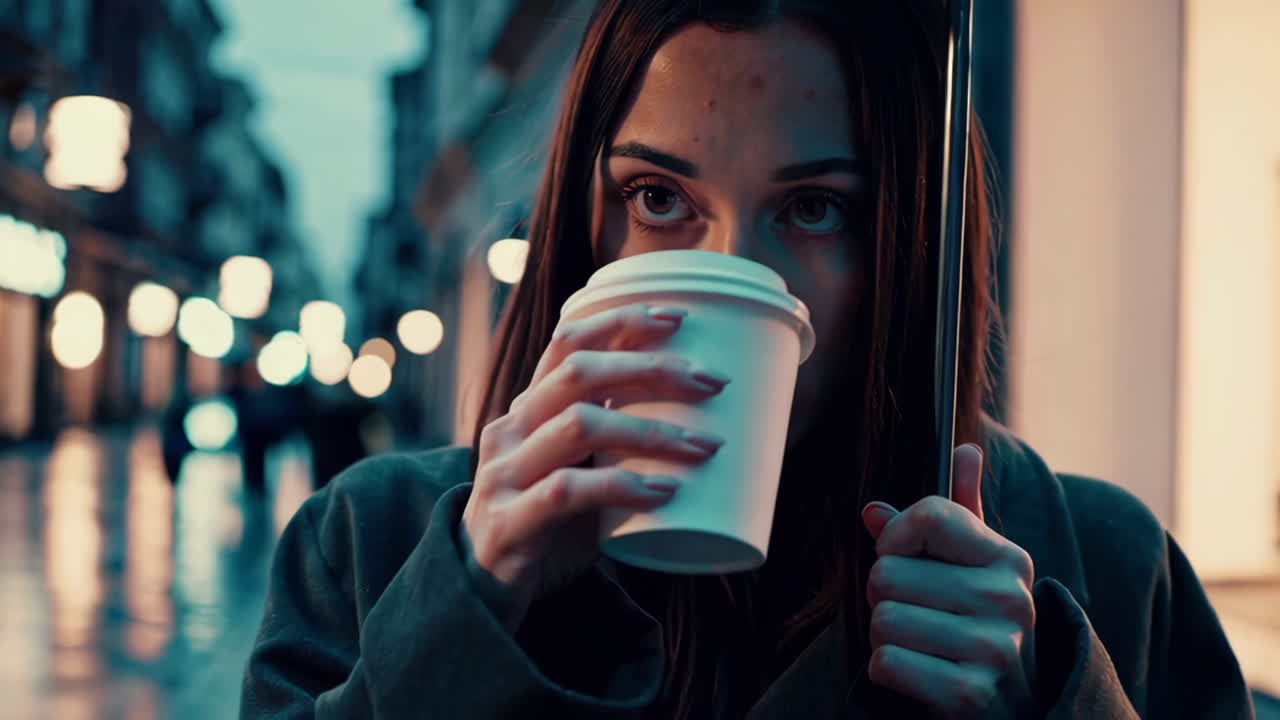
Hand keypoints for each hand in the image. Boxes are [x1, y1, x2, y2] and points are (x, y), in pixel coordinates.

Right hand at [461, 303, 729, 628]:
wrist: (478, 595)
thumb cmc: (544, 528)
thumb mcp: (579, 472)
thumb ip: (616, 447)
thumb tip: (703, 424)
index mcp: (528, 409)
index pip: (568, 342)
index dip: (620, 322)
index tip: (677, 317)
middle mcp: (510, 430)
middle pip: (578, 372)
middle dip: (649, 367)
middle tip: (710, 382)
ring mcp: (503, 473)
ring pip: (577, 425)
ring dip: (648, 431)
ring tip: (703, 446)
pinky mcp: (508, 521)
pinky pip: (566, 491)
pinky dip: (620, 487)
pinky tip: (662, 492)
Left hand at [861, 443, 1035, 717]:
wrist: (1013, 708)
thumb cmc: (978, 625)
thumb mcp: (976, 567)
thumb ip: (958, 514)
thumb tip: (965, 449)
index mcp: (1009, 559)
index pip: (928, 515)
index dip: (896, 536)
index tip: (905, 556)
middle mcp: (1009, 600)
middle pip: (887, 572)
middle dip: (884, 595)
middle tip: (917, 613)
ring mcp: (994, 650)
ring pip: (882, 618)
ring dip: (884, 636)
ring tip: (920, 644)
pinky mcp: (969, 695)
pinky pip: (885, 661)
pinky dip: (887, 670)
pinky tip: (919, 673)